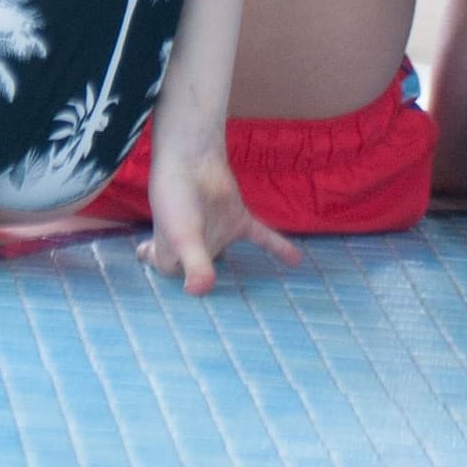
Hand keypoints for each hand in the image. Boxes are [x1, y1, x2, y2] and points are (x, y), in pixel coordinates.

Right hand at [141, 148, 298, 297]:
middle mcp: (195, 247)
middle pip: (200, 271)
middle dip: (205, 283)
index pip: (173, 277)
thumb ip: (194, 265)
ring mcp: (217, 234)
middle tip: (222, 308)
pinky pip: (260, 238)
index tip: (184, 298)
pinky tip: (295, 260)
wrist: (194, 157)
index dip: (176, 284)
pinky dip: (278, 247)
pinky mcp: (237, 220)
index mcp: (172, 254)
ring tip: (251, 298)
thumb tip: (198, 292)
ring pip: (227, 259)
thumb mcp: (182, 236)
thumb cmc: (178, 198)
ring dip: (236, 273)